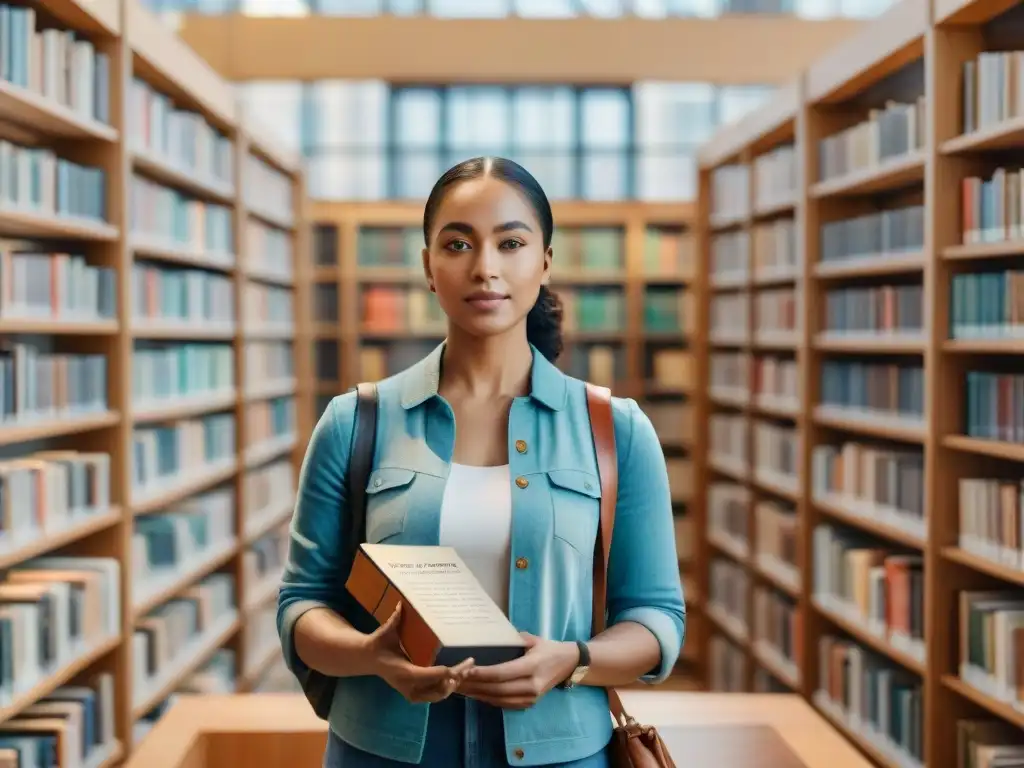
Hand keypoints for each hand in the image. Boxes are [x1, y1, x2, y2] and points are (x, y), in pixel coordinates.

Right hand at [367, 602, 474, 703]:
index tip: (460, 666)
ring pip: (437, 695)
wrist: (367, 659)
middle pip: (438, 687)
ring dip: (452, 685)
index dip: (446, 672)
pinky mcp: (412, 693)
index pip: (429, 675)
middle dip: (455, 678)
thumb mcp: (385, 632)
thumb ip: (394, 620)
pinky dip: (445, 689)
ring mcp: (410, 692)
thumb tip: (401, 604)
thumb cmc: (378, 644)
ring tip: (465, 672)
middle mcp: (408, 685)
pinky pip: (432, 695)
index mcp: (404, 672)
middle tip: (469, 666)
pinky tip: (455, 678)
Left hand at [457, 633, 579, 709]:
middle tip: (456, 680)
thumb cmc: (548, 648)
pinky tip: (475, 693)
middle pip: (497, 689)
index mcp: (532, 667)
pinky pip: (504, 704)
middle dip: (474, 686)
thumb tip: (491, 637)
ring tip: (460, 687)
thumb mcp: (534, 639)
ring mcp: (531, 698)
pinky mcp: (528, 704)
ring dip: (477, 694)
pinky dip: (487, 699)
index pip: (502, 673)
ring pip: (498, 699)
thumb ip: (514, 639)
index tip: (466, 670)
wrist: (569, 664)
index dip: (482, 673)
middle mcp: (531, 685)